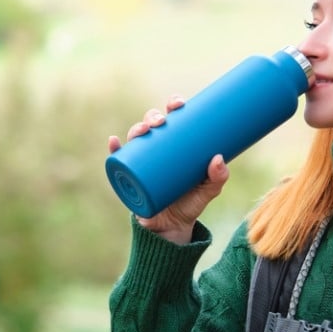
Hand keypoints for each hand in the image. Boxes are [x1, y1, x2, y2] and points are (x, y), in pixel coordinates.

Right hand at [107, 96, 229, 243]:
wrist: (173, 228)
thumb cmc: (190, 203)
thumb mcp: (208, 191)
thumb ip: (218, 177)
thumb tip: (218, 158)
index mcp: (175, 145)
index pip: (172, 119)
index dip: (173, 106)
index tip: (179, 103)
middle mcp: (156, 150)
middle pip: (151, 125)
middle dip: (153, 116)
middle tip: (161, 122)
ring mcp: (141, 163)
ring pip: (135, 139)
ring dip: (135, 129)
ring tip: (142, 131)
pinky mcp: (130, 178)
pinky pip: (118, 161)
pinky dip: (114, 150)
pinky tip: (114, 142)